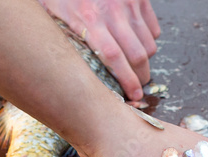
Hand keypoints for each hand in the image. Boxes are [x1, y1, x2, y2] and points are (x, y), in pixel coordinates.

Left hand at [38, 0, 160, 100]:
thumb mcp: (54, 12)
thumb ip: (63, 37)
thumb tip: (64, 68)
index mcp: (89, 20)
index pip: (114, 58)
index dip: (127, 80)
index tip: (133, 96)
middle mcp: (112, 12)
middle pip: (138, 56)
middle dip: (142, 76)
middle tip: (138, 85)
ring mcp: (129, 4)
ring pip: (149, 45)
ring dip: (145, 60)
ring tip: (135, 64)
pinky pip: (154, 29)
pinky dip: (149, 40)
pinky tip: (136, 41)